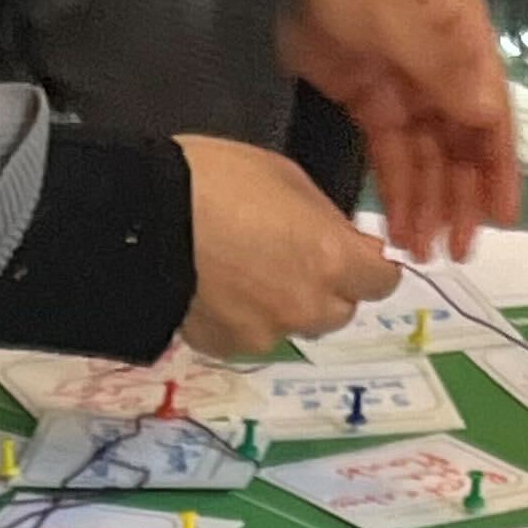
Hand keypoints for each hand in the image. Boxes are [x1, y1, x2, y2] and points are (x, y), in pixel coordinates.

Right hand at [176, 136, 399, 355]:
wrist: (145, 222)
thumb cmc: (218, 179)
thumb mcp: (286, 178)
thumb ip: (325, 220)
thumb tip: (345, 241)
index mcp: (330, 260)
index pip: (382, 283)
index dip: (371, 267)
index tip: (355, 252)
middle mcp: (307, 308)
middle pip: (341, 310)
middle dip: (330, 288)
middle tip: (297, 257)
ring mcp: (268, 335)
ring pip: (296, 326)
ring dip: (289, 305)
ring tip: (251, 272)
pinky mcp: (229, 350)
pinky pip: (253, 337)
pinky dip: (246, 318)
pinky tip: (220, 290)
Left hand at [274, 0, 519, 260]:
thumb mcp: (395, 14)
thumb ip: (438, 63)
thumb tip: (485, 114)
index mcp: (464, 41)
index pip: (490, 114)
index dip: (498, 168)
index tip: (502, 217)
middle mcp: (445, 70)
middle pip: (462, 147)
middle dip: (463, 200)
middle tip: (458, 252)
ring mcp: (410, 93)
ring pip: (430, 161)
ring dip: (430, 207)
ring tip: (424, 255)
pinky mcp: (375, 109)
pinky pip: (394, 159)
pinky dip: (398, 195)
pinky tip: (400, 232)